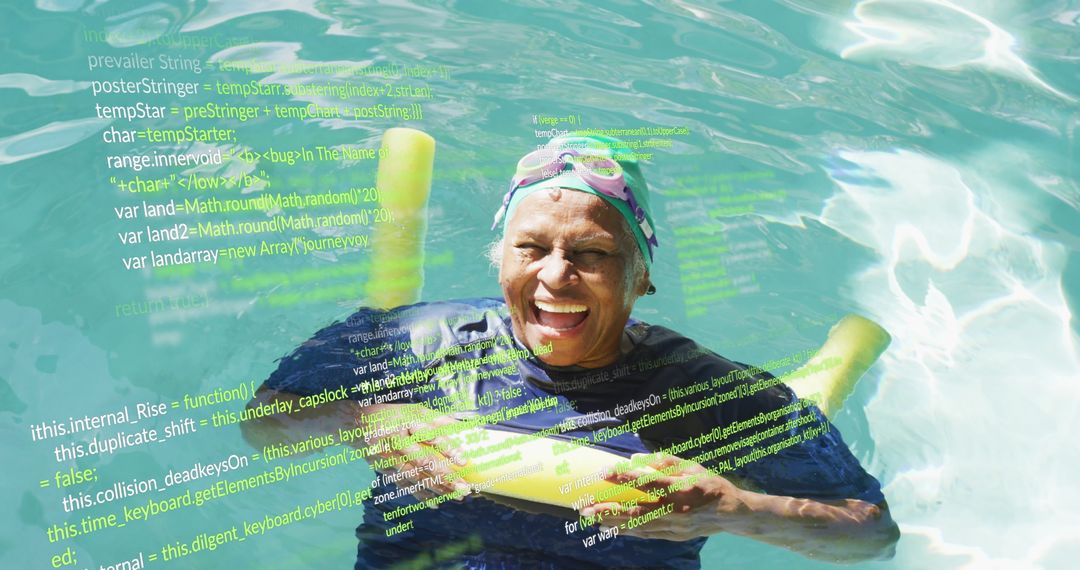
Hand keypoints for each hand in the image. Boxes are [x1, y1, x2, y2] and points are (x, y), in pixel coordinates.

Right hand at [363, 405, 472, 502]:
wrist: (356, 423)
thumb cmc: (394, 415)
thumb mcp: (415, 410)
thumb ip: (438, 420)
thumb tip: (465, 429)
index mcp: (406, 421)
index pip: (430, 436)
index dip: (447, 449)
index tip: (463, 462)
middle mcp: (396, 440)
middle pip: (423, 460)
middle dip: (445, 476)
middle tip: (464, 488)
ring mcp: (388, 456)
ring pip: (415, 476)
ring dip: (436, 488)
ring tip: (456, 496)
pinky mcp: (383, 468)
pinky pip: (404, 484)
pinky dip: (419, 494)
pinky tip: (435, 503)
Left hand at [579, 453, 748, 540]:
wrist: (731, 514)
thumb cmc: (710, 484)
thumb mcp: (692, 466)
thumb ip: (665, 461)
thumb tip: (636, 458)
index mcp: (683, 488)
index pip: (649, 481)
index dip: (626, 476)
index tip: (605, 471)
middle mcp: (678, 510)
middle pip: (638, 510)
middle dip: (609, 509)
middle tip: (585, 507)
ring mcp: (675, 526)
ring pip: (639, 525)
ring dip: (613, 522)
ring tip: (591, 519)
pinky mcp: (674, 536)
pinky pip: (646, 534)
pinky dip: (628, 531)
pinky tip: (610, 528)